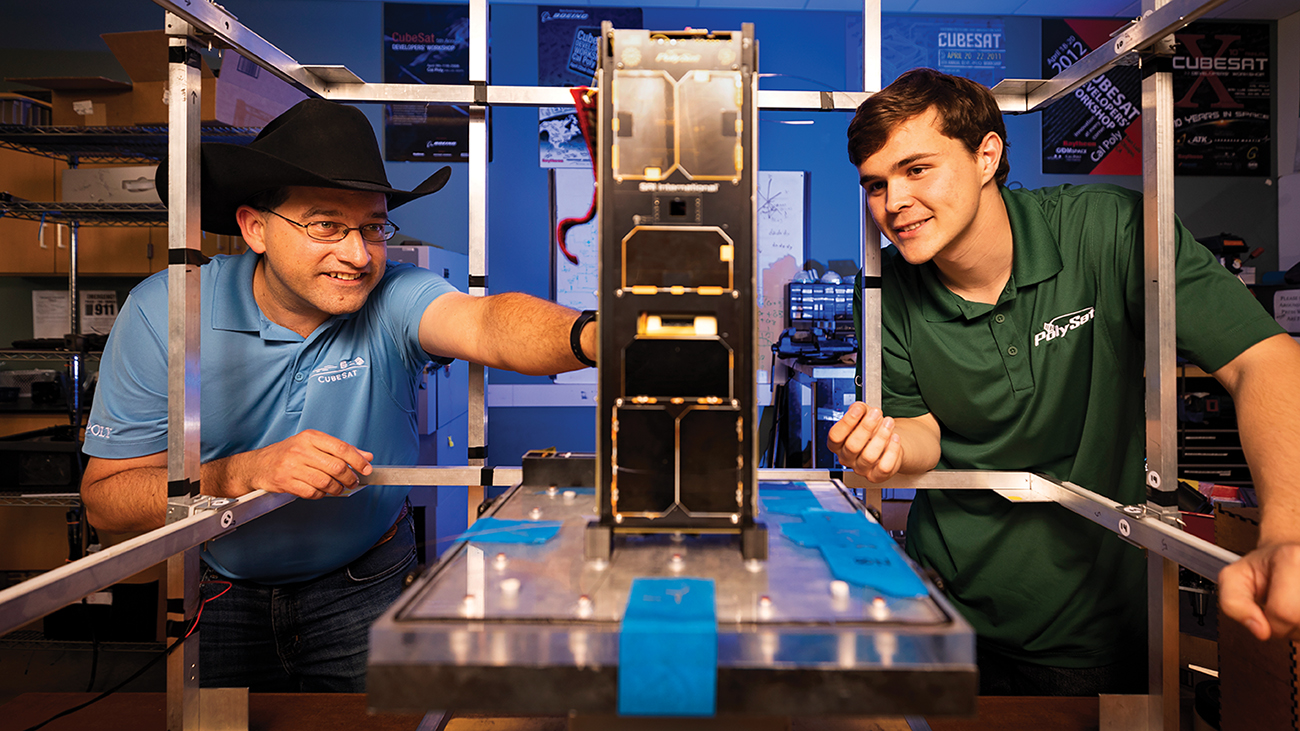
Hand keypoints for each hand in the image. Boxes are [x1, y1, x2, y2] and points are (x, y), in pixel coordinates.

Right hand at [230, 429, 373, 499]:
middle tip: (354, 482)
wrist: (259, 464)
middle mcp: (301, 450)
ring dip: (337, 489)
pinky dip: (322, 494)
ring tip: (339, 488)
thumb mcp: (314, 444)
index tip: (367, 469)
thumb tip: (366, 456)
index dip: (358, 460)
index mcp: (310, 437)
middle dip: (350, 478)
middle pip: (336, 467)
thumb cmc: (289, 453)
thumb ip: (340, 450)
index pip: (341, 448)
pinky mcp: (286, 482)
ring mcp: (292, 467)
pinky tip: (322, 491)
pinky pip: (313, 493)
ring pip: (326, 482)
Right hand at [826, 402, 903, 482]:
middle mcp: (846, 458)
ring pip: (869, 456)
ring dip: (881, 436)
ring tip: (889, 422)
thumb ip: (859, 410)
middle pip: (852, 446)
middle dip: (866, 426)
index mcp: (837, 444)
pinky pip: (884, 467)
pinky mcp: (875, 476)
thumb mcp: (863, 415)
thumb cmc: (871, 430)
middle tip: (877, 413)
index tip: (859, 409)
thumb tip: (857, 408)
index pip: (835, 436)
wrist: (886, 444)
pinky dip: (892, 450)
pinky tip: (895, 438)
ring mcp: (860, 469)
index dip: (847, 422)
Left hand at [1218, 542, 1299, 640]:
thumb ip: (1233, 604)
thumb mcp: (1233, 578)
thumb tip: (1260, 630)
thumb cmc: (1263, 569)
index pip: (1284, 612)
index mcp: (1292, 557)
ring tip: (1295, 609)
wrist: (1291, 559)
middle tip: (1283, 609)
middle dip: (1288, 628)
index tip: (1266, 610)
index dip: (1270, 622)